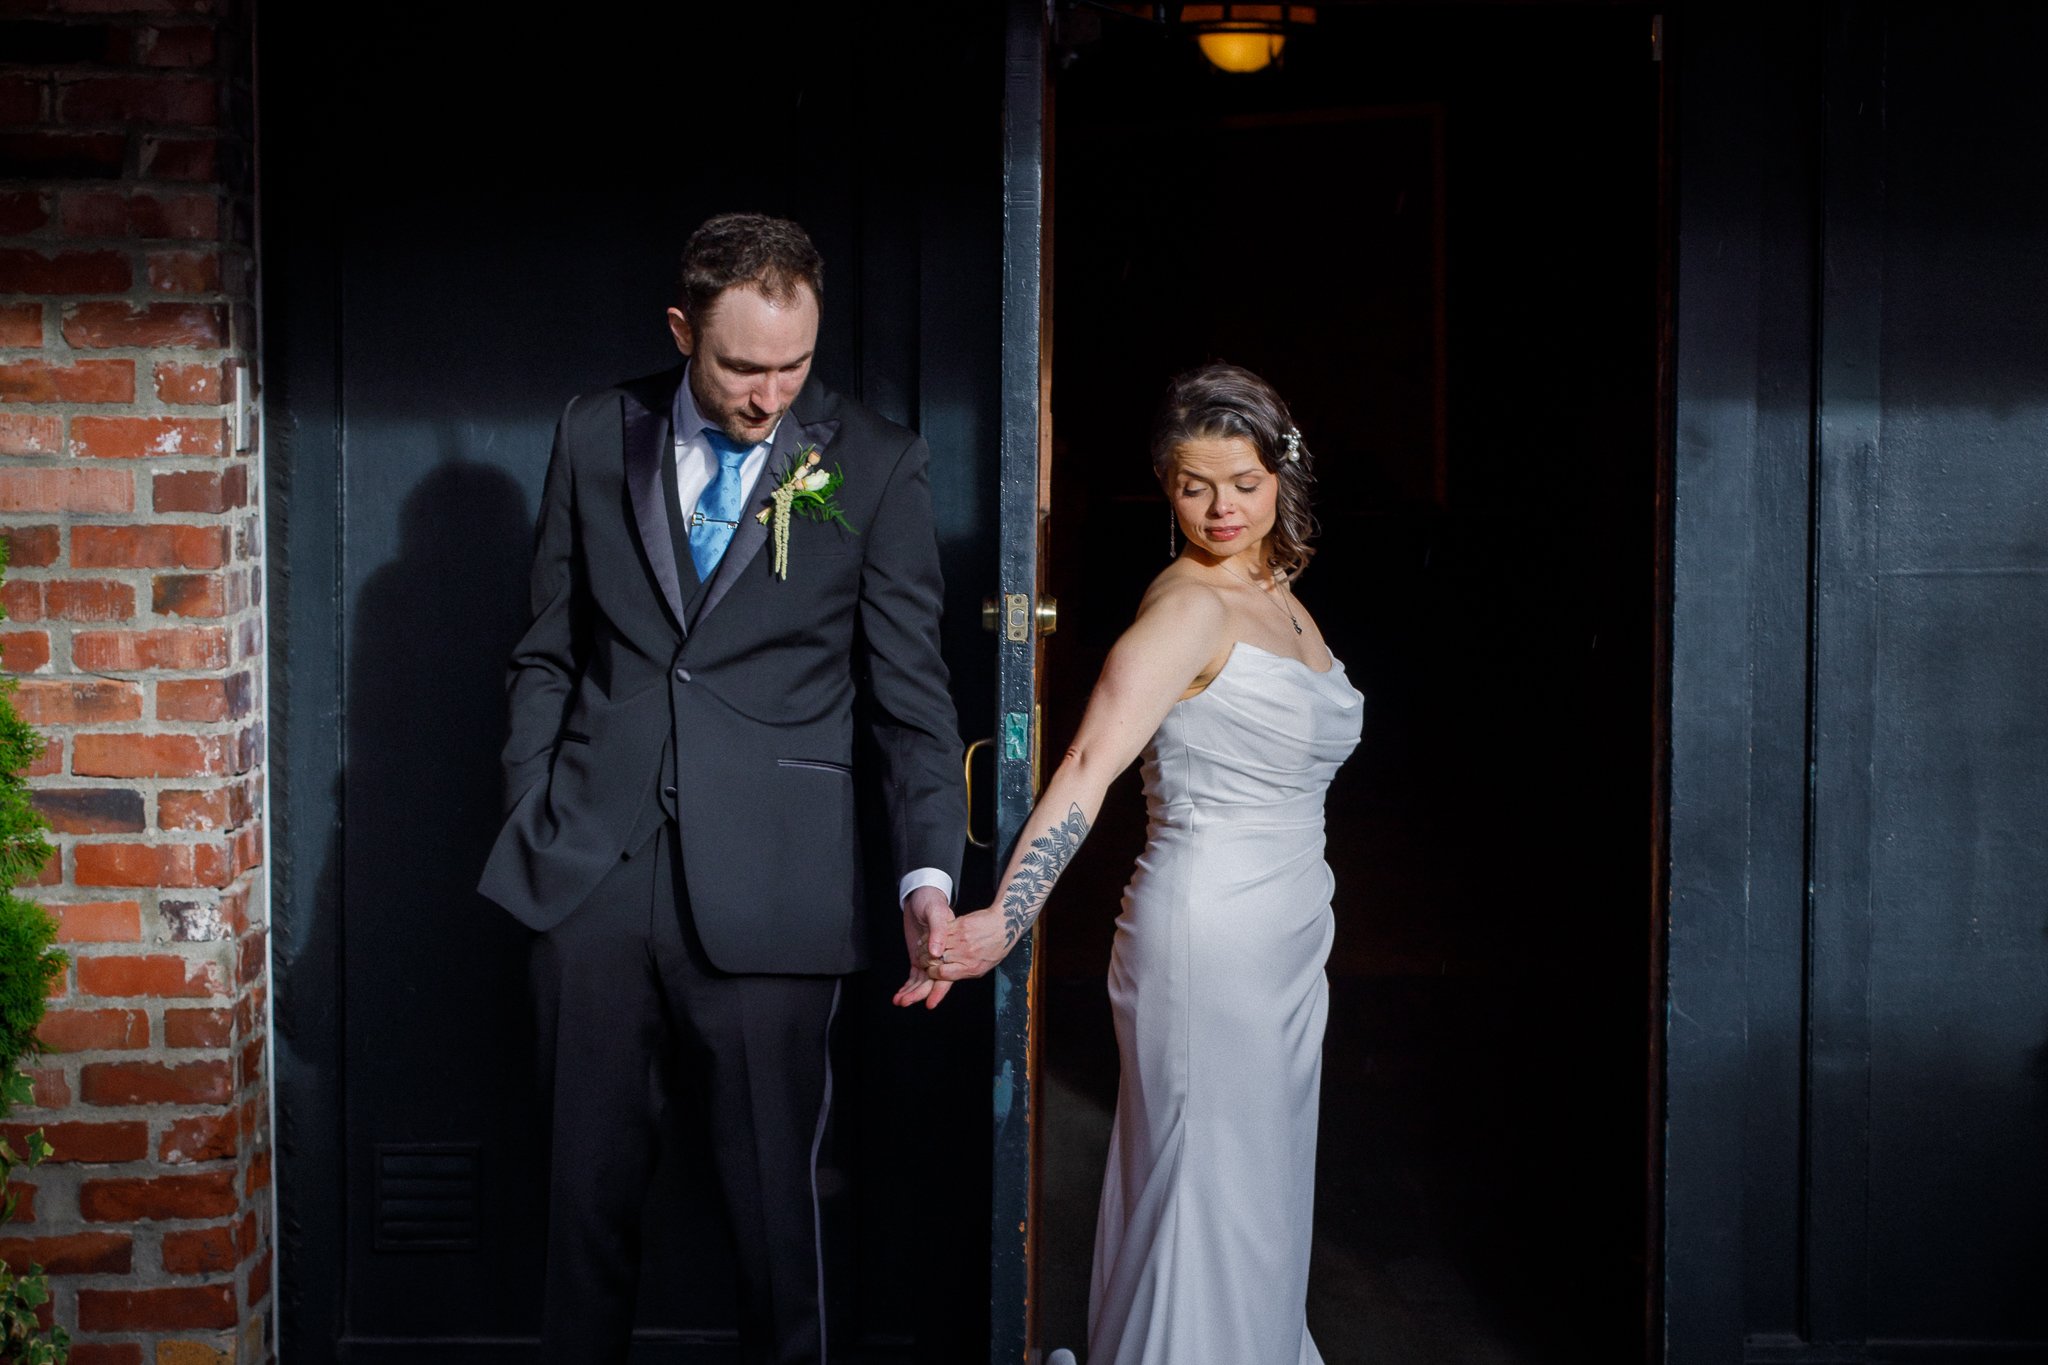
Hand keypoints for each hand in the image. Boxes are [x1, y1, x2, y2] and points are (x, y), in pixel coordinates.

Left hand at [893, 885, 955, 1009]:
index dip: (938, 989)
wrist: (922, 897)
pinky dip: (907, 986)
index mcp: (950, 948)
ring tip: (899, 1001)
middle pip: (932, 981)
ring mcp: (929, 959)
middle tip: (905, 1001)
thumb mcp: (936, 912)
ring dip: (911, 992)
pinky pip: (914, 976)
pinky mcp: (919, 958)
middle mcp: (940, 957)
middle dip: (919, 993)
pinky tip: (900, 995)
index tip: (929, 1002)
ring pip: (922, 981)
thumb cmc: (931, 902)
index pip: (946, 974)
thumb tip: (937, 952)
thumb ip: (939, 931)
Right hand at [925, 905, 1012, 982]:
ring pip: (935, 945)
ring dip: (924, 948)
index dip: (932, 974)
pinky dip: (931, 936)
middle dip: (924, 961)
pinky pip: (940, 932)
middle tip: (922, 960)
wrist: (1005, 925)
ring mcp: (962, 938)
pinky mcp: (960, 925)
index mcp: (971, 967)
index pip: (942, 974)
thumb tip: (946, 977)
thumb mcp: (982, 967)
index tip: (930, 971)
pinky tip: (929, 938)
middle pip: (935, 960)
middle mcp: (965, 954)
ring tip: (922, 950)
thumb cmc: (995, 948)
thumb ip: (963, 972)